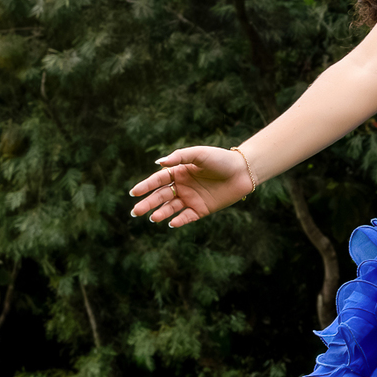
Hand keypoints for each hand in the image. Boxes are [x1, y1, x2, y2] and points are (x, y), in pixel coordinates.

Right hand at [129, 146, 253, 228]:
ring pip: (171, 208)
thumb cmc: (220, 159)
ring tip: (153, 217)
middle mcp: (182, 186)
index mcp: (179, 172)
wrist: (243, 171)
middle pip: (161, 196)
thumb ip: (179, 157)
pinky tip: (171, 222)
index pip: (158, 180)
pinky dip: (179, 220)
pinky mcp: (201, 209)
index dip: (146, 186)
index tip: (134, 192)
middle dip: (148, 203)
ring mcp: (191, 199)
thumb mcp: (199, 154)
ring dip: (161, 213)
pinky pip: (187, 217)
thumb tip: (158, 163)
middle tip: (135, 212)